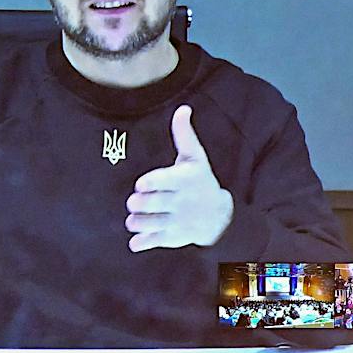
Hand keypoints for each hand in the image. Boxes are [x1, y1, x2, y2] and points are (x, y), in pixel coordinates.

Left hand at [125, 105, 233, 251]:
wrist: (219, 217)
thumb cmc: (200, 181)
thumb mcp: (196, 157)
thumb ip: (184, 135)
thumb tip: (182, 109)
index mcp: (184, 180)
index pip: (166, 181)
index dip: (152, 183)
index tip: (141, 184)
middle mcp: (181, 202)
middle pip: (156, 204)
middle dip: (141, 204)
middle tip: (133, 202)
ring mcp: (177, 222)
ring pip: (152, 224)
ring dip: (139, 223)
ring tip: (133, 220)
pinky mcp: (173, 238)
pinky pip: (155, 242)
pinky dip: (143, 243)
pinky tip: (135, 241)